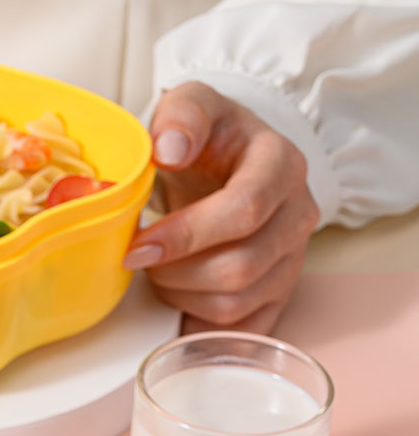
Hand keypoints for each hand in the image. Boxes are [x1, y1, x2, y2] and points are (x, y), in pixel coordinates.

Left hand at [125, 82, 320, 333]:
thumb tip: (170, 148)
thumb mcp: (191, 105)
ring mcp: (292, 259)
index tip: (138, 246)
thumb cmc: (206, 137)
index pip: (242, 212)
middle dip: (175, 272)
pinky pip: (239, 331)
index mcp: (280, 166)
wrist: (227, 160)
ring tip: (160, 270)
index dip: (184, 236)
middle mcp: (297, 215)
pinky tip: (177, 304)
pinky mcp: (279, 294)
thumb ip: (181, 115)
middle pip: (238, 268)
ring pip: (234, 303)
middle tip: (141, 257)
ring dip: (181, 295)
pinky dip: (200, 324)